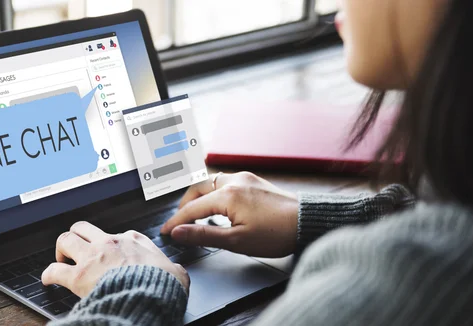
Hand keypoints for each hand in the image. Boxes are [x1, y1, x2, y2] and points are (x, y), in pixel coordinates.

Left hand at [42, 221, 189, 296]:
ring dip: (61, 249)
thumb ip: (173, 269)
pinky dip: (49, 274)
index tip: (110, 252)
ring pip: (65, 239)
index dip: (111, 244)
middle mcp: (110, 243)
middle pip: (84, 227)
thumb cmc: (162, 285)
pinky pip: (55, 270)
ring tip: (61, 258)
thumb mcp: (176, 272)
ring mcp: (93, 257)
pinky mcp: (79, 276)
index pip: (117, 234)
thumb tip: (178, 273)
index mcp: (133, 240)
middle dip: (77, 236)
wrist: (150, 296)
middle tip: (77, 249)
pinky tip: (48, 279)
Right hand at [160, 172, 298, 257]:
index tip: (166, 232)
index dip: (176, 221)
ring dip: (200, 196)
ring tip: (197, 215)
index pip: (192, 208)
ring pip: (211, 182)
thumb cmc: (277, 233)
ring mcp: (245, 178)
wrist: (307, 222)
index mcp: (227, 195)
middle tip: (180, 222)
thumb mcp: (236, 241)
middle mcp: (234, 180)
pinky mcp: (253, 180)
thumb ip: (204, 235)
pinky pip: (225, 181)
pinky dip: (214, 193)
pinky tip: (218, 207)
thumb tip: (179, 232)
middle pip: (197, 187)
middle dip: (185, 204)